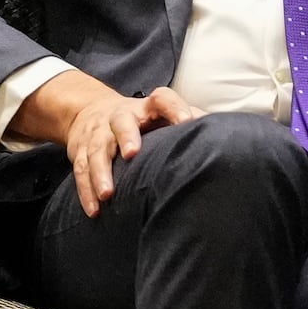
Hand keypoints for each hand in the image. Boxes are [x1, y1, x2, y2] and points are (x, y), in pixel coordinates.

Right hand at [12, 71, 204, 216]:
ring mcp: (98, 133)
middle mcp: (120, 116)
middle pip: (122, 121)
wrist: (90, 111)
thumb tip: (227, 134)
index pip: (163, 98)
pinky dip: (86, 191)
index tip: (187, 122)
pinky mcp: (80, 151)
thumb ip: (190, 121)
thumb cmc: (140, 120)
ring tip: (109, 194)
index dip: (175, 108)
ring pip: (97, 150)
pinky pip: (80, 171)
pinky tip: (95, 210)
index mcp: (146, 108)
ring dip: (101, 172)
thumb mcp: (162, 115)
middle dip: (127, 136)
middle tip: (133, 153)